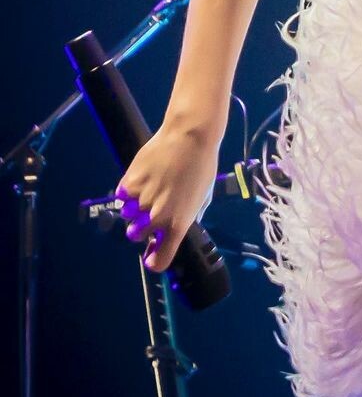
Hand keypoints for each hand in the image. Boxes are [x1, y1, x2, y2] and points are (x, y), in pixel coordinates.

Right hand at [114, 118, 220, 272]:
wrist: (190, 136)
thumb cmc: (202, 165)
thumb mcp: (203, 196)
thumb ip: (189, 216)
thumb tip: (176, 229)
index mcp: (178, 224)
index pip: (160, 259)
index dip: (154, 260)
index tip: (152, 254)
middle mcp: (157, 217)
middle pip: (136, 236)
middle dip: (140, 227)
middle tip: (148, 211)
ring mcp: (141, 201)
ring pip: (127, 215)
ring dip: (133, 208)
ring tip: (147, 189)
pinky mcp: (128, 184)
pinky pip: (122, 196)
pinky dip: (128, 190)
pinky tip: (141, 178)